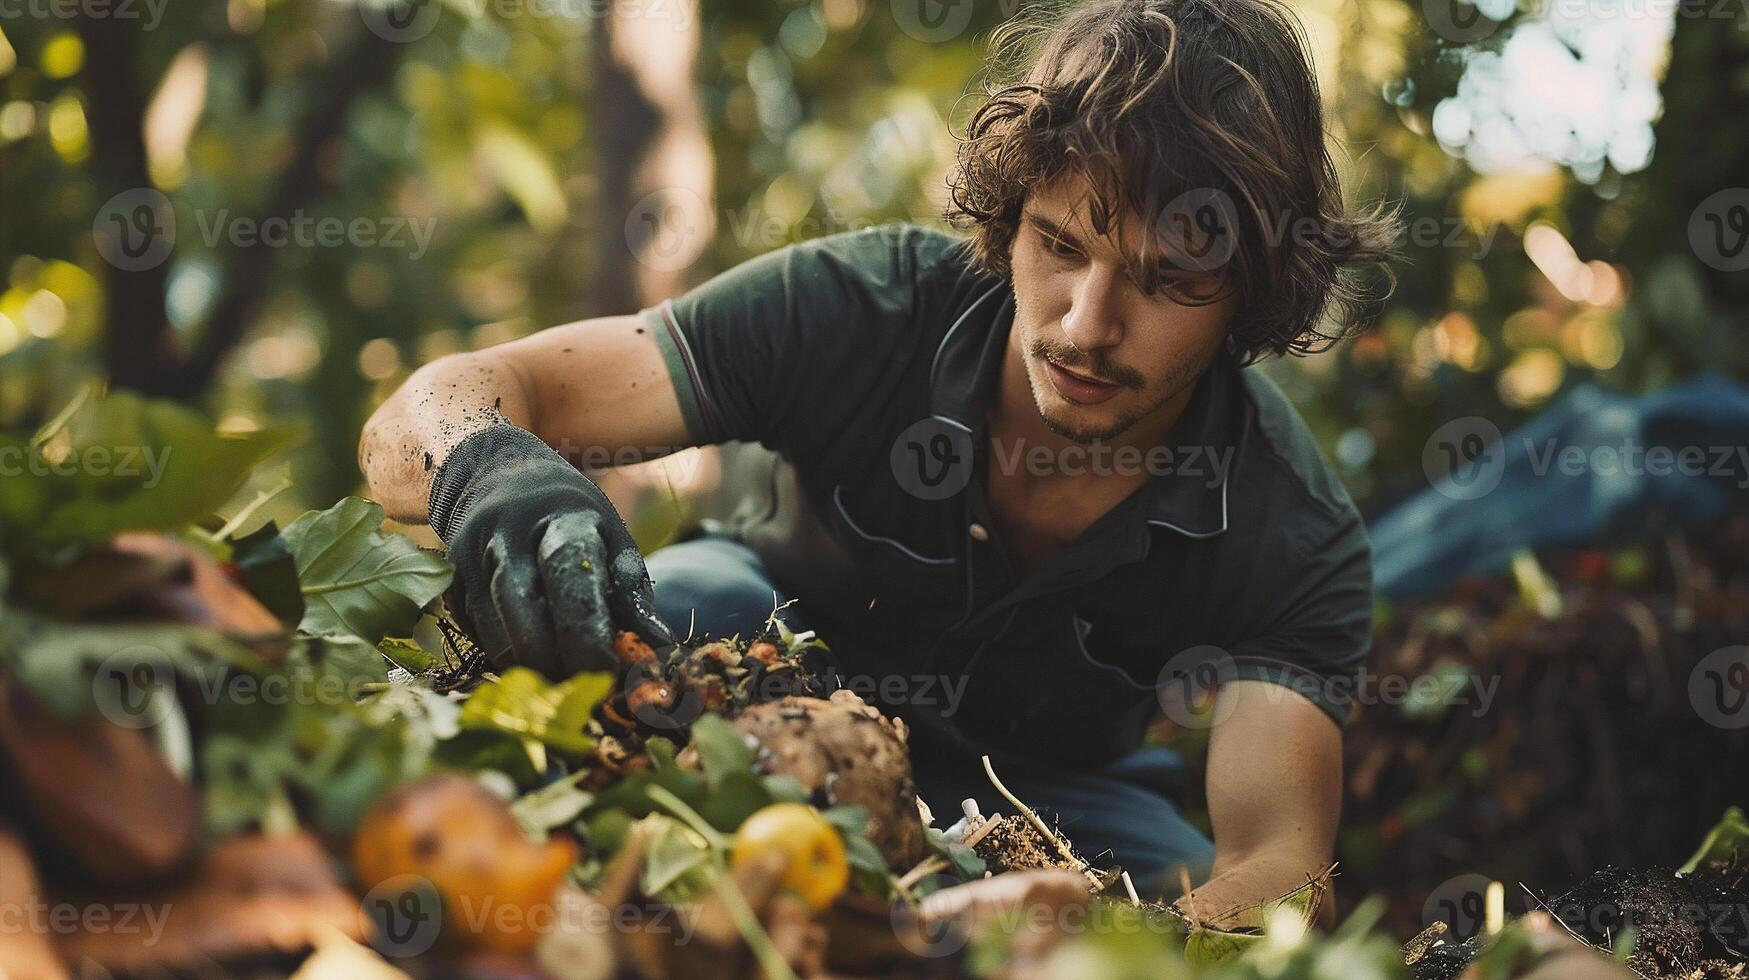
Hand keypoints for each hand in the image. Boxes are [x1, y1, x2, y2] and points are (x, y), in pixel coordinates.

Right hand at [428, 425, 673, 676]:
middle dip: (556, 662)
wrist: (492, 474)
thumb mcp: (609, 536)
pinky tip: (531, 660)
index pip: (570, 578)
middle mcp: (507, 536)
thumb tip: (659, 648)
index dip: (589, 633)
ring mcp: (470, 559)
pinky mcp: (450, 583)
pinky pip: (477, 636)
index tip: (610, 671)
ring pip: (495, 633)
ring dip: (530, 669)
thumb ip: (631, 592)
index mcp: (559, 519)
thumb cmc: (568, 516)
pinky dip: (506, 657)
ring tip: (563, 681)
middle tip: (584, 686)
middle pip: (524, 614)